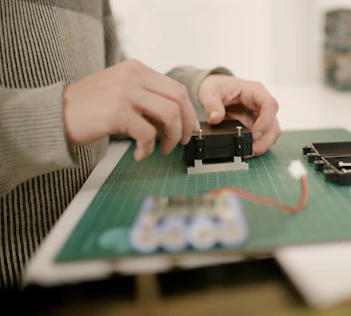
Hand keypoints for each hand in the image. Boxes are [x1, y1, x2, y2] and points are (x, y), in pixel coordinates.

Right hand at [63, 59, 199, 160]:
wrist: (52, 115)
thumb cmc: (87, 109)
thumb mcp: (120, 93)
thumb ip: (146, 100)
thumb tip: (175, 121)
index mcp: (135, 69)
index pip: (176, 88)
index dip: (188, 111)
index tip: (188, 128)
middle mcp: (132, 75)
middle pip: (178, 98)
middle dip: (186, 124)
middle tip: (181, 142)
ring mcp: (124, 92)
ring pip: (169, 114)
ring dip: (171, 137)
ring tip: (161, 149)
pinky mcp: (116, 112)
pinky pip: (148, 133)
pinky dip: (148, 148)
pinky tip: (139, 154)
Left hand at [198, 75, 280, 155]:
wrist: (216, 90)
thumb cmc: (218, 86)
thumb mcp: (210, 92)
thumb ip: (212, 105)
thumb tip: (215, 119)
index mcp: (255, 91)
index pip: (270, 104)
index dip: (266, 121)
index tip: (254, 134)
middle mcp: (261, 104)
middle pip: (273, 123)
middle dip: (265, 140)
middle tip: (250, 150)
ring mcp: (260, 116)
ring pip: (270, 133)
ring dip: (261, 145)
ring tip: (246, 152)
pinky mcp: (256, 125)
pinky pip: (261, 138)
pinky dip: (255, 145)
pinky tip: (244, 149)